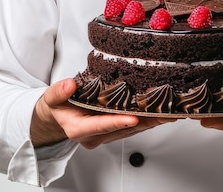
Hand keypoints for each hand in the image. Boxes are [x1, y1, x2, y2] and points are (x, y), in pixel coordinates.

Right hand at [30, 78, 174, 149]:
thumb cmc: (58, 106)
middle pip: (122, 129)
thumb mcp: (52, 97)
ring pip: (131, 130)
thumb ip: (59, 92)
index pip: (101, 126)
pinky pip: (133, 127)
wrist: (58, 116)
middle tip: (165, 112)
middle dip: (145, 121)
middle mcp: (94, 136)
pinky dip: (147, 119)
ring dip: (151, 121)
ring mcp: (105, 135)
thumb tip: (69, 85)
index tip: (134, 118)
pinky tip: (161, 112)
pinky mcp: (113, 131)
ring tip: (170, 111)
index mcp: (79, 129)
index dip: (118, 122)